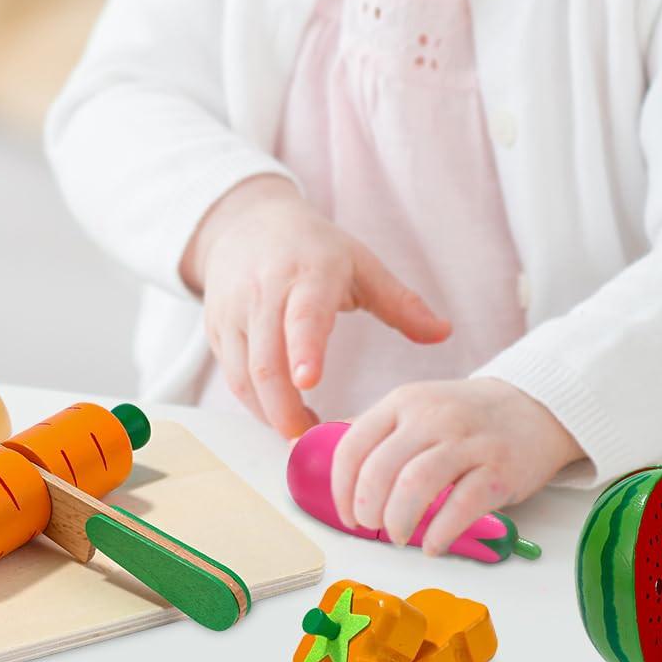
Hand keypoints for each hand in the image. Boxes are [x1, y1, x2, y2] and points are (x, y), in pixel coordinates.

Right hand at [179, 175, 451, 438]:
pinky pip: (231, 375)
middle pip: (266, 359)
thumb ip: (401, 303)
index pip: (303, 314)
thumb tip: (444, 333)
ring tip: (301, 431)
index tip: (310, 382)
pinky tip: (279, 415)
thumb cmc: (313, 248)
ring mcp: (234, 311)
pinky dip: (254, 403)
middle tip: (309, 437)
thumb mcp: (361, 265)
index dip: (304, 348)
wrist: (247, 224)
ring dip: (269, 412)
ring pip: (243, 374)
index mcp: (309, 273)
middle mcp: (265, 291)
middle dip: (284, 407)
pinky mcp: (217, 328)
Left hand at [330, 378, 582, 555]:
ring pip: (415, 486)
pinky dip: (440, 533)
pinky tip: (434, 545)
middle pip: (381, 469)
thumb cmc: (465, 416)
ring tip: (399, 536)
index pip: (354, 445)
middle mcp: (432, 416)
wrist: (534, 405)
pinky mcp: (499, 469)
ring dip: (398, 521)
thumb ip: (378, 431)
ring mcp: (468, 441)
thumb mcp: (417, 406)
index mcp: (404, 402)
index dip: (342, 489)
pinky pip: (461, 506)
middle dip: (368, 510)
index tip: (347, 514)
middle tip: (372, 528)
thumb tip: (330, 461)